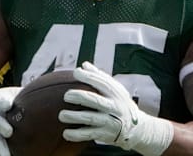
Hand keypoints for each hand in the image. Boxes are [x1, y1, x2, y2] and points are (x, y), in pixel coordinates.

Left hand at [58, 62, 172, 155]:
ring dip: (74, 117)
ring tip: (61, 115)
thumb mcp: (115, 89)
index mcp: (115, 93)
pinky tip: (66, 133)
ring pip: (90, 118)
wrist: (138, 129)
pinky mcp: (105, 134)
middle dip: (79, 97)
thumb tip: (84, 65)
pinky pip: (89, 134)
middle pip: (94, 100)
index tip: (75, 72)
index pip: (101, 82)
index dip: (87, 76)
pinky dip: (77, 135)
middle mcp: (113, 107)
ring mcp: (110, 121)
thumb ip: (99, 76)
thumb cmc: (120, 103)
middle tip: (66, 96)